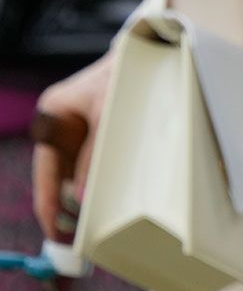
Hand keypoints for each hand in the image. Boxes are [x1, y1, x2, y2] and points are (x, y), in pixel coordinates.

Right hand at [32, 54, 112, 238]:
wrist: (149, 52)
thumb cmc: (124, 75)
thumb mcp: (108, 115)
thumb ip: (94, 157)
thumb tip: (82, 199)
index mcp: (52, 115)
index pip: (45, 170)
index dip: (48, 204)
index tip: (54, 231)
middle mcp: (59, 125)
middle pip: (58, 177)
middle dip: (65, 207)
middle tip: (76, 238)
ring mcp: (76, 131)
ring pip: (74, 176)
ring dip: (82, 199)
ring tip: (90, 228)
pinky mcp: (94, 135)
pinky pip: (90, 167)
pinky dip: (95, 185)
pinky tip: (103, 204)